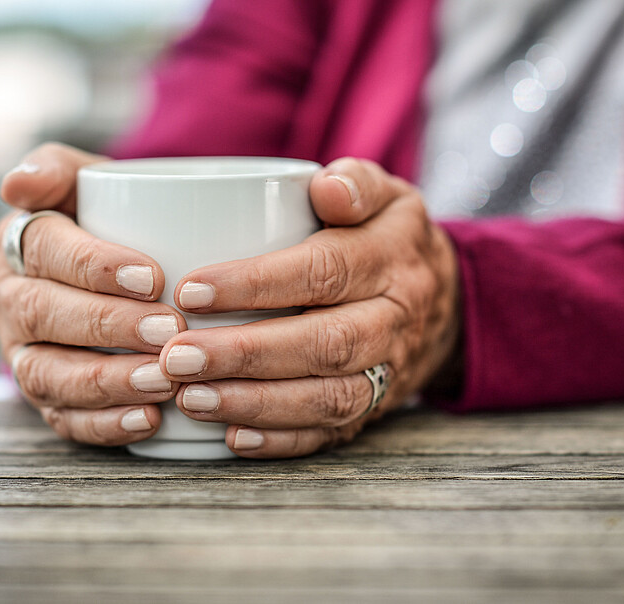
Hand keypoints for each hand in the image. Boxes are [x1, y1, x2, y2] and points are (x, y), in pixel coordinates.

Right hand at [0, 143, 186, 445]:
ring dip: (106, 381)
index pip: (45, 250)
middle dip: (107, 326)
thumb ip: (56, 167)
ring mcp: (22, 353)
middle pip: (44, 315)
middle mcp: (8, 301)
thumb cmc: (104, 217)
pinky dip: (103, 425)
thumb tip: (16, 183)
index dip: (94, 266)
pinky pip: (62, 419)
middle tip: (168, 330)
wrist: (112, 266)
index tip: (152, 276)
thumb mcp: (85, 180)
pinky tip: (148, 421)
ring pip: (48, 374)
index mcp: (16, 243)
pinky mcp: (44, 397)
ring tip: (163, 380)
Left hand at [159, 157, 460, 457]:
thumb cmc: (388, 239)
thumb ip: (356, 182)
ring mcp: (388, 372)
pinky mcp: (374, 410)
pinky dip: (282, 440)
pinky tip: (230, 438)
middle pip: (324, 344)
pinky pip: (332, 433)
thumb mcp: (386, 196)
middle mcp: (394, 320)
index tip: (191, 290)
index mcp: (390, 259)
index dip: (258, 283)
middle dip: (245, 355)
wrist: (447, 304)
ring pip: (328, 398)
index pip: (324, 270)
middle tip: (176, 357)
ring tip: (189, 399)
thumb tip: (326, 187)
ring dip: (255, 403)